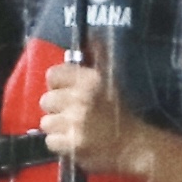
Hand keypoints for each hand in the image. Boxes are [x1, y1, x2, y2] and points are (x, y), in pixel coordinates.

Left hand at [32, 55, 143, 181]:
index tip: (67, 94)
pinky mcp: (73, 143)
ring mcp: (77, 122)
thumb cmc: (120, 114)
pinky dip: (61, 145)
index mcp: (90, 80)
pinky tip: (76, 143)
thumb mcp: (111, 80)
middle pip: (46, 100)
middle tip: (74, 116)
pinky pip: (50, 141)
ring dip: (58, 128)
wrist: (135, 146)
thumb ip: (98, 57)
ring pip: (46, 122)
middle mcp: (82, 98)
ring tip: (76, 130)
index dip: (57, 86)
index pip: (53, 75)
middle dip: (57, 110)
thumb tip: (91, 35)